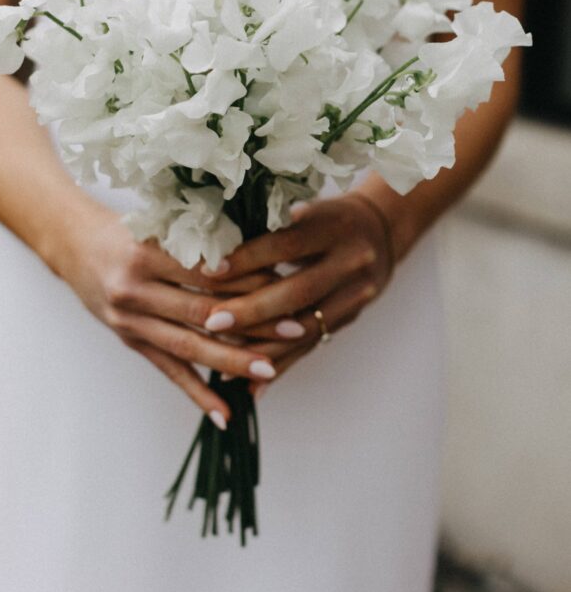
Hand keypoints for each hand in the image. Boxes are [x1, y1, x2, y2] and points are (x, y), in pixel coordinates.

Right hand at [52, 201, 280, 424]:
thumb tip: (260, 256)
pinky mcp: (131, 342)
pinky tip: (225, 413)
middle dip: (252, 321)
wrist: (72, 244)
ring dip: (231, 360)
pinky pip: (168, 371)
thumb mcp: (157, 225)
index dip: (246, 279)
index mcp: (145, 254)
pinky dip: (197, 393)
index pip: (205, 271)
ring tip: (270, 368)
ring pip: (188, 346)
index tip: (285, 282)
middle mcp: (134, 290)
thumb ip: (198, 240)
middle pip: (202, 311)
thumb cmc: (125, 229)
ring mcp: (130, 321)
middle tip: (295, 327)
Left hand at [198, 193, 394, 392]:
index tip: (210, 271)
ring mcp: (356, 293)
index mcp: (334, 226)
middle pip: (299, 291)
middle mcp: (352, 260)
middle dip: (252, 310)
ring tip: (224, 363)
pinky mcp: (352, 318)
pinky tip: (253, 381)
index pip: (287, 244)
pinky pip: (313, 346)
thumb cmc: (325, 216)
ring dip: (264, 349)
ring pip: (307, 328)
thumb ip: (270, 227)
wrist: (381, 230)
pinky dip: (282, 364)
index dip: (247, 258)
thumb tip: (213, 247)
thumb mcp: (306, 209)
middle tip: (212, 322)